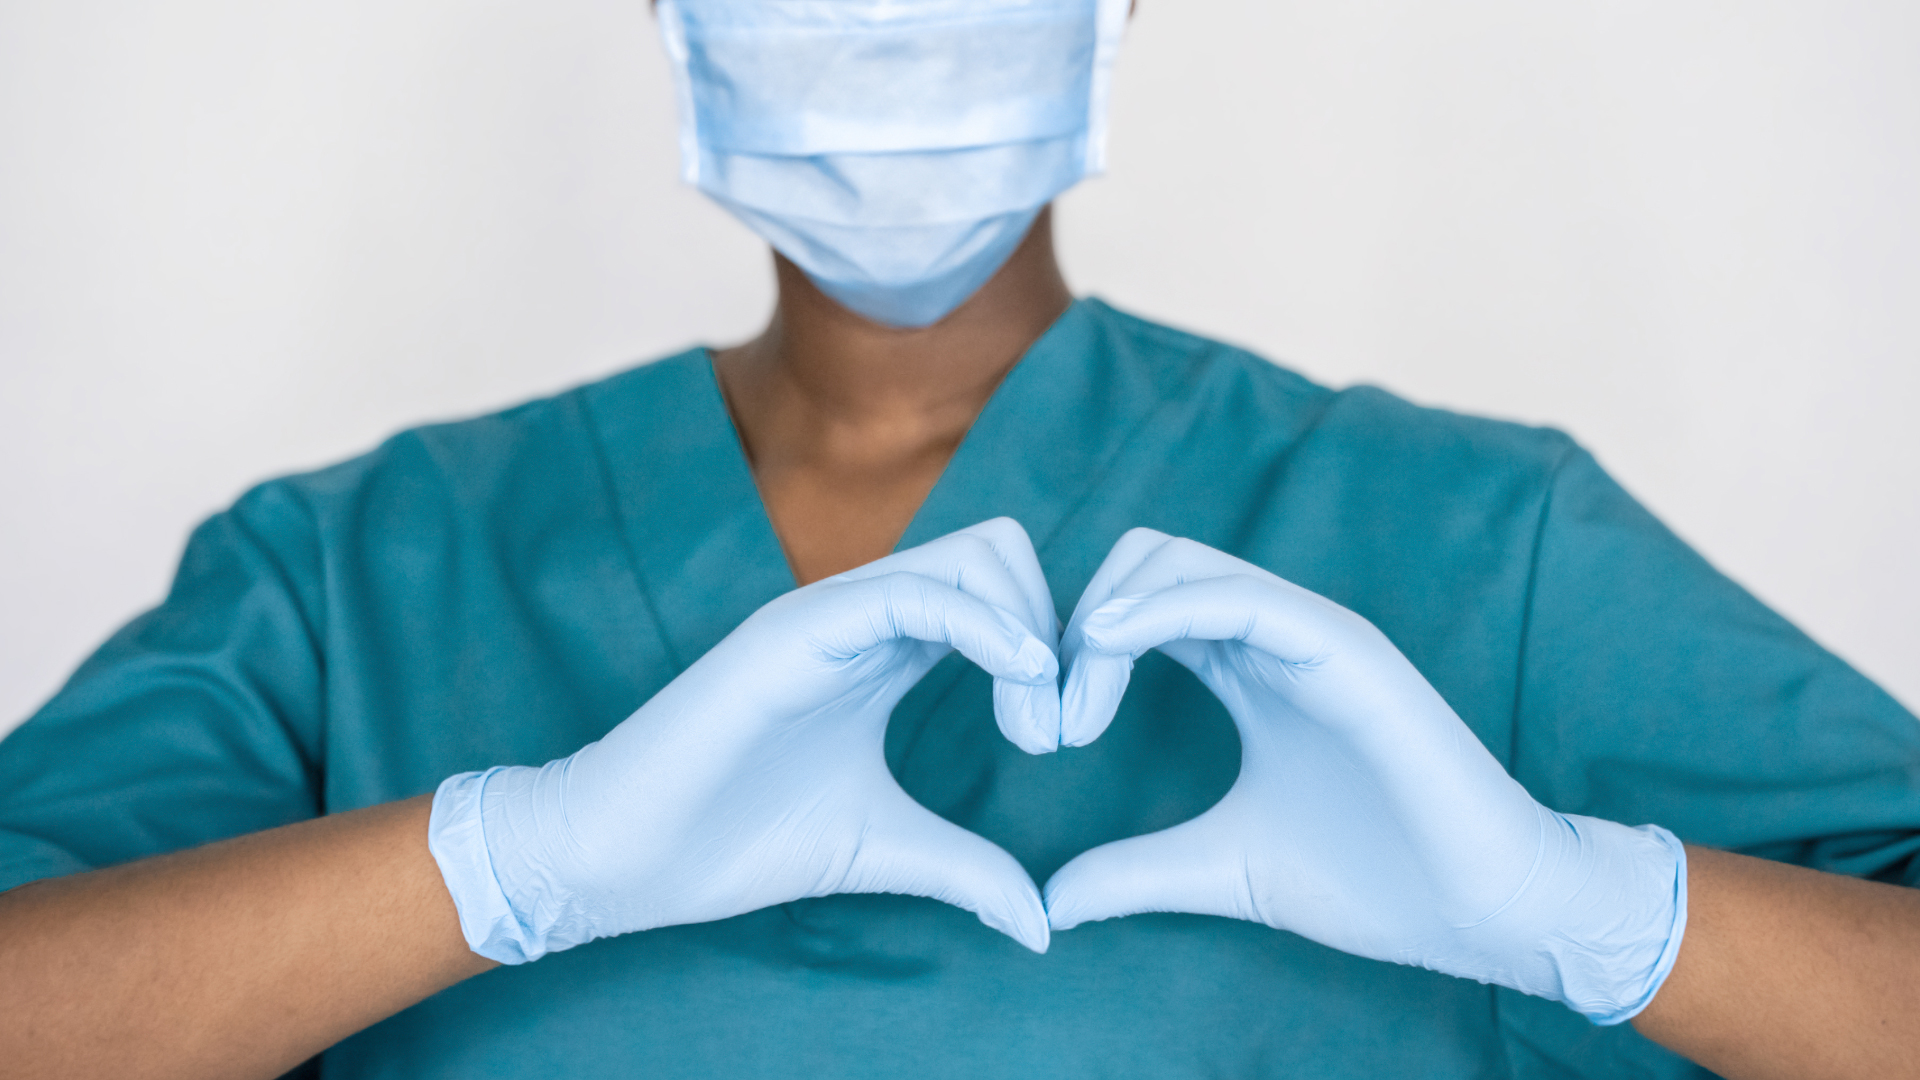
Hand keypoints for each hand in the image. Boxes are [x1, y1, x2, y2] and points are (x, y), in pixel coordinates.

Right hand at [429, 518, 1061, 962]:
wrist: (624, 855)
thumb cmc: (736, 840)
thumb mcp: (884, 849)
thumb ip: (965, 869)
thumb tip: (1042, 923)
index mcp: (886, 651)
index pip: (999, 593)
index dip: (1051, 651)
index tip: (1062, 735)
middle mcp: (865, 616)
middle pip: (999, 553)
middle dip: (1055, 626)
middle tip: (1054, 729)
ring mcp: (831, 614)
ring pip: (971, 555)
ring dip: (1031, 628)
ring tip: (1034, 725)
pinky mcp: (798, 629)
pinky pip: (914, 593)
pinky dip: (985, 625)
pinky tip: (1017, 682)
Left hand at [1045, 529, 1686, 1022]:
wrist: (1480, 909)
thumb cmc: (1372, 880)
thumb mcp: (1221, 869)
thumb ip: (1137, 872)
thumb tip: (1050, 903)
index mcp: (1244, 669)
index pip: (1134, 608)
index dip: (1072, 651)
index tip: (1038, 731)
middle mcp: (1272, 635)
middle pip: (1141, 564)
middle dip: (1073, 627)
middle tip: (1047, 722)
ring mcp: (1309, 633)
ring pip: (1177, 562)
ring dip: (1103, 619)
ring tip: (1074, 711)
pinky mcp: (1344, 647)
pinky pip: (1238, 596)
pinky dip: (1161, 609)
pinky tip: (1109, 649)